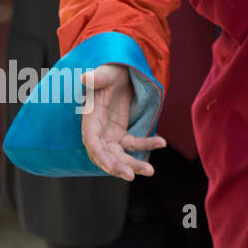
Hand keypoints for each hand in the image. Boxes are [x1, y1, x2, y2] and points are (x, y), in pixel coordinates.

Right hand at [79, 63, 164, 180]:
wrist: (122, 73)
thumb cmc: (110, 72)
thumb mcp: (106, 73)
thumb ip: (98, 78)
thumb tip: (86, 78)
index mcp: (91, 119)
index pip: (92, 143)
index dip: (101, 156)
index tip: (112, 167)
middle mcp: (99, 131)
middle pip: (106, 155)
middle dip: (117, 167)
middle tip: (132, 176)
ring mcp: (111, 134)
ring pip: (120, 155)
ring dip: (133, 163)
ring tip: (150, 171)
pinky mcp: (122, 133)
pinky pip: (134, 143)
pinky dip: (147, 144)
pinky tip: (161, 142)